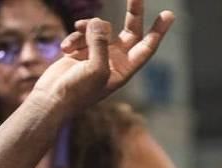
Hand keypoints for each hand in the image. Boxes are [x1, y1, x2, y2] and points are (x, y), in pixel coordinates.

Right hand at [33, 0, 174, 109]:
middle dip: (133, 13)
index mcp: (124, 69)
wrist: (52, 99)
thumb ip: (101, 43)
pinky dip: (74, 37)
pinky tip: (65, 50)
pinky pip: (82, 32)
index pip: (146, 46)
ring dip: (88, 30)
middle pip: (130, 31)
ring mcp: (98, 54)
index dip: (158, 31)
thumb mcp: (95, 68)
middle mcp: (115, 60)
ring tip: (74, 46)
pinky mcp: (82, 49)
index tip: (169, 15)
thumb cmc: (77, 91)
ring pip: (100, 28)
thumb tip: (98, 22)